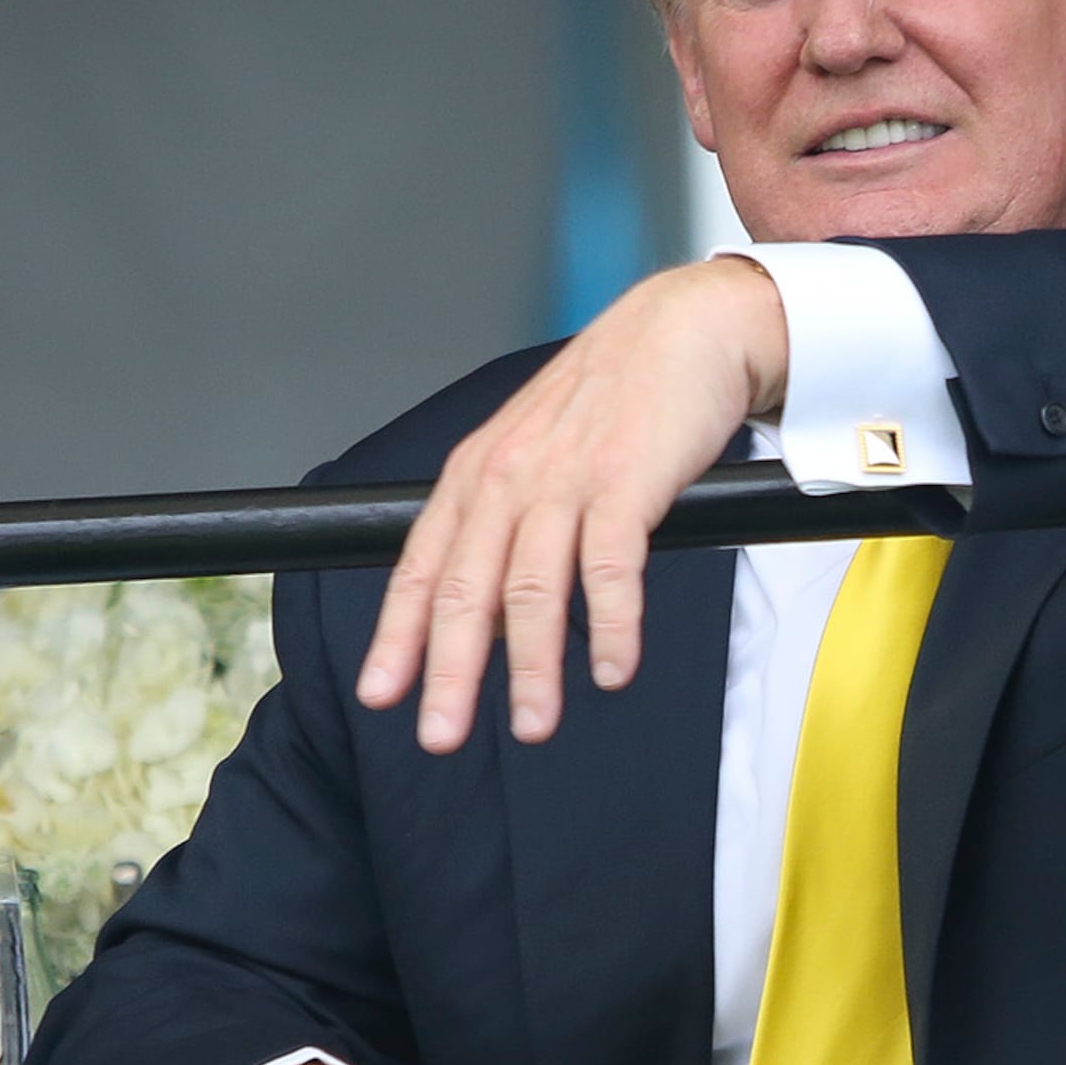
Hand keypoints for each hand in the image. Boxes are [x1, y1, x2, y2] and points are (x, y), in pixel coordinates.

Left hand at [358, 254, 791, 750]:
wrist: (683, 329)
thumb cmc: (614, 395)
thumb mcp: (535, 448)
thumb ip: (507, 522)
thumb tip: (490, 609)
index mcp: (478, 474)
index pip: (422, 567)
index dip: (398, 636)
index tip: (382, 694)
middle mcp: (509, 477)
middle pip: (467, 589)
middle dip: (450, 671)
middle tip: (441, 734)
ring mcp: (566, 479)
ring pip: (532, 588)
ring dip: (532, 666)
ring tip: (534, 724)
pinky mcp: (627, 480)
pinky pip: (612, 566)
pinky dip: (612, 624)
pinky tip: (612, 669)